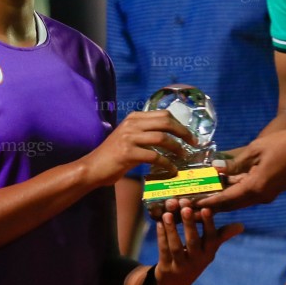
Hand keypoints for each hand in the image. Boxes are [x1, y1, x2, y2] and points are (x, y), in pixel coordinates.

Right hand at [81, 110, 195, 187]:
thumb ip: (145, 133)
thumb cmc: (112, 156)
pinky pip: (154, 156)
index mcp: (133, 118)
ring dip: (177, 148)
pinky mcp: (128, 153)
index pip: (163, 114)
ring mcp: (129, 137)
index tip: (189, 135)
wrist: (93, 168)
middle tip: (193, 143)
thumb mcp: (128, 137)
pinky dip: (167, 163)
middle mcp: (131, 124)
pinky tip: (172, 169)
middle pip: (165, 122)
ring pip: (162, 138)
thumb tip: (170, 136)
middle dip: (183, 132)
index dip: (180, 124)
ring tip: (184, 156)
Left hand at [151, 205, 241, 284]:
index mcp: (208, 253)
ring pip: (175, 246)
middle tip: (186, 208)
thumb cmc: (195, 259)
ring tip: (167, 214)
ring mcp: (180, 265)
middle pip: (193, 242)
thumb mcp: (209, 250)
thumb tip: (241, 226)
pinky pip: (163, 250)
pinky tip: (158, 223)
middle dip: (189, 224)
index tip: (206, 209)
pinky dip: (161, 236)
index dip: (208, 224)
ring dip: (172, 230)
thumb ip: (222, 235)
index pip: (211, 238)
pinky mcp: (166, 267)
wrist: (175, 283)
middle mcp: (196, 260)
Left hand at [186, 129, 285, 212]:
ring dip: (221, 199)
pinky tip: (220, 185)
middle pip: (230, 204)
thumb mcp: (255, 150)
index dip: (207, 202)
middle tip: (192, 204)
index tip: (190, 205)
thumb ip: (235, 163)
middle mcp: (259, 197)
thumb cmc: (283, 145)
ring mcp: (265, 194)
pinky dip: (232, 191)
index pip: (225, 199)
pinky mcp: (268, 189)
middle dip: (211, 205)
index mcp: (255, 188)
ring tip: (201, 195)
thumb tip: (216, 169)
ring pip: (238, 199)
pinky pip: (246, 193)